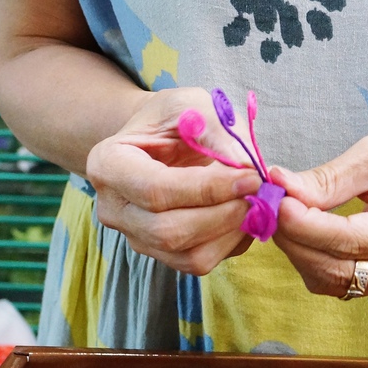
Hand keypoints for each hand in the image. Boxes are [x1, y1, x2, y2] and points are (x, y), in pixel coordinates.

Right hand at [86, 87, 261, 274]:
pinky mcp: (161, 254)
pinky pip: (199, 262)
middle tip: (260, 193)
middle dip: (223, 215)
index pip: (157, 189)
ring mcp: (136, 236)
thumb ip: (218, 133)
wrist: (163, 139)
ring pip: (187, 255)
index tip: (251, 177)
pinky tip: (245, 216)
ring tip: (256, 203)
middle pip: (168, 231)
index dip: (208, 189)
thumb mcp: (192, 105)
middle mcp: (114, 209)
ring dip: (231, 233)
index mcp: (108, 164)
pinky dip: (230, 243)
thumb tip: (248, 170)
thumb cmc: (175, 118)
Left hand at [270, 112, 367, 296]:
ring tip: (285, 218)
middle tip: (268, 207)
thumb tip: (278, 187)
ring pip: (334, 281)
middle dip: (295, 239)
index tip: (273, 201)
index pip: (349, 239)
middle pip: (338, 268)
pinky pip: (342, 283)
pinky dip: (316, 260)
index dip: (304, 224)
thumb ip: (326, 180)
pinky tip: (305, 233)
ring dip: (301, 252)